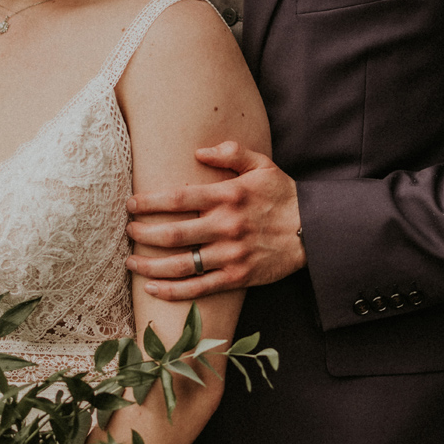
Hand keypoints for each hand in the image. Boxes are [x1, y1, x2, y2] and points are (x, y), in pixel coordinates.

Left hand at [125, 140, 304, 300]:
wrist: (315, 230)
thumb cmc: (283, 196)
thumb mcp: (262, 165)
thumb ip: (231, 153)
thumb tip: (199, 151)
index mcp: (228, 197)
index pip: (178, 199)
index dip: (149, 202)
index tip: (130, 205)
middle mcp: (226, 226)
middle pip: (173, 234)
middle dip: (143, 233)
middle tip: (127, 230)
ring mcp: (231, 254)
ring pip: (181, 264)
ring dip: (150, 265)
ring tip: (131, 260)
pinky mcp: (237, 276)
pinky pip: (199, 287)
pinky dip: (173, 291)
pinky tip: (152, 287)